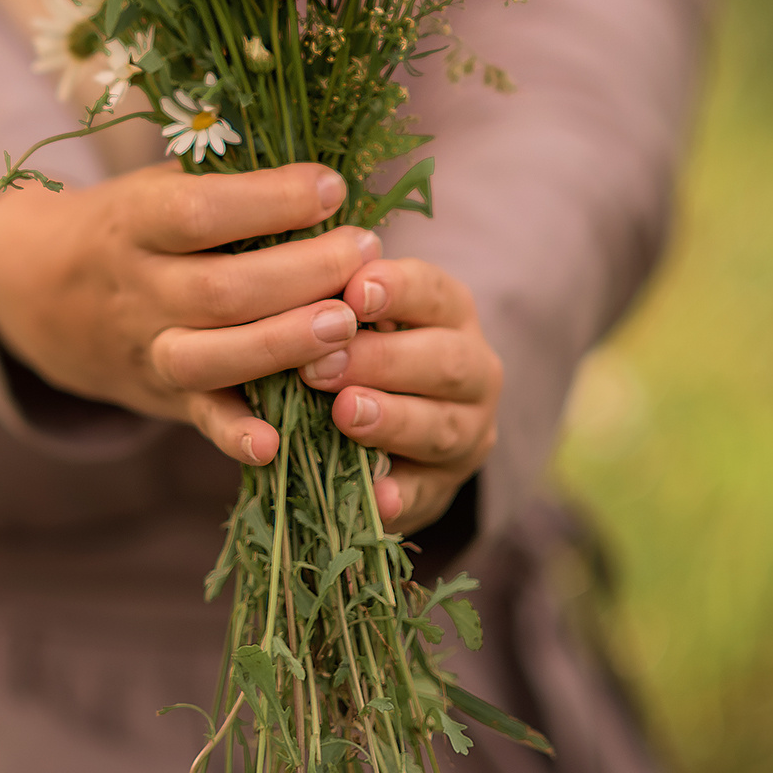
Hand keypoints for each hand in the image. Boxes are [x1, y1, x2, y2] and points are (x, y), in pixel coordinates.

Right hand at [0, 160, 379, 464]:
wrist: (47, 292)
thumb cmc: (135, 224)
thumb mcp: (160, 184)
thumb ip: (228, 181)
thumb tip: (323, 177)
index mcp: (136, 220)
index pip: (201, 210)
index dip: (271, 200)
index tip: (331, 187)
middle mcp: (138, 288)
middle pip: (221, 289)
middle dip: (303, 272)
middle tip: (365, 250)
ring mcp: (149, 348)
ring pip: (211, 358)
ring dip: (284, 343)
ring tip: (348, 322)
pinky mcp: (165, 398)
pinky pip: (201, 421)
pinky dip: (236, 436)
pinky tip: (280, 440)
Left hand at [299, 256, 502, 533]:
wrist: (389, 422)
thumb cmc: (358, 344)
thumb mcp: (353, 314)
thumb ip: (333, 298)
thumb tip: (299, 275)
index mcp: (450, 312)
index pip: (433, 291)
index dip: (397, 289)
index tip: (354, 291)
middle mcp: (473, 369)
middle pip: (443, 361)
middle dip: (382, 361)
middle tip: (321, 366)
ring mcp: (466, 432)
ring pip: (440, 427)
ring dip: (392, 421)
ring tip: (345, 416)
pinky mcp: (444, 487)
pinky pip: (426, 494)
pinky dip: (401, 496)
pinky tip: (376, 496)